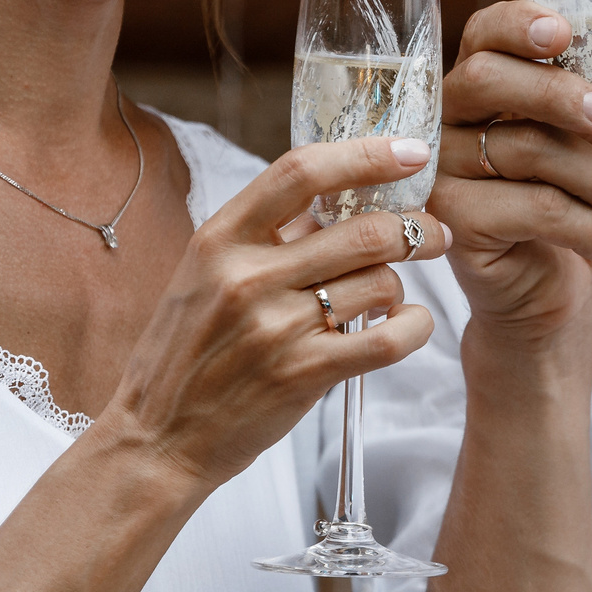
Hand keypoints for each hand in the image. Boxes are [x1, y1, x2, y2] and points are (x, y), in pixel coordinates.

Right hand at [97, 136, 446, 492]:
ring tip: (390, 297)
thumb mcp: (205, 276)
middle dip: (415, 228)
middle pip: (362, 230)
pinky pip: (386, 339)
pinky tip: (408, 324)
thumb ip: (268, 236)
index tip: (411, 153)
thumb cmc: (186, 353)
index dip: (367, 155)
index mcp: (219, 238)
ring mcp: (275, 327)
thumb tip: (339, 197)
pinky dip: (413, 327)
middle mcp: (246, 276)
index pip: (302, 172)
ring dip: (400, 286)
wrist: (157, 437)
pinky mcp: (302, 375)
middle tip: (433, 233)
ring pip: (378, 282)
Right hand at [431, 0, 591, 348]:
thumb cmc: (591, 200)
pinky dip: (584, 225)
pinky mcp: (451, 222)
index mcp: (490, 80)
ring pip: (522, 147)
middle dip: (560, 93)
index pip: (486, 30)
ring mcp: (442, 170)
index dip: (519, 23)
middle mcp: (452, 117)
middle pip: (488, 78)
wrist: (572, 290)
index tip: (565, 32)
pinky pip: (527, 207)